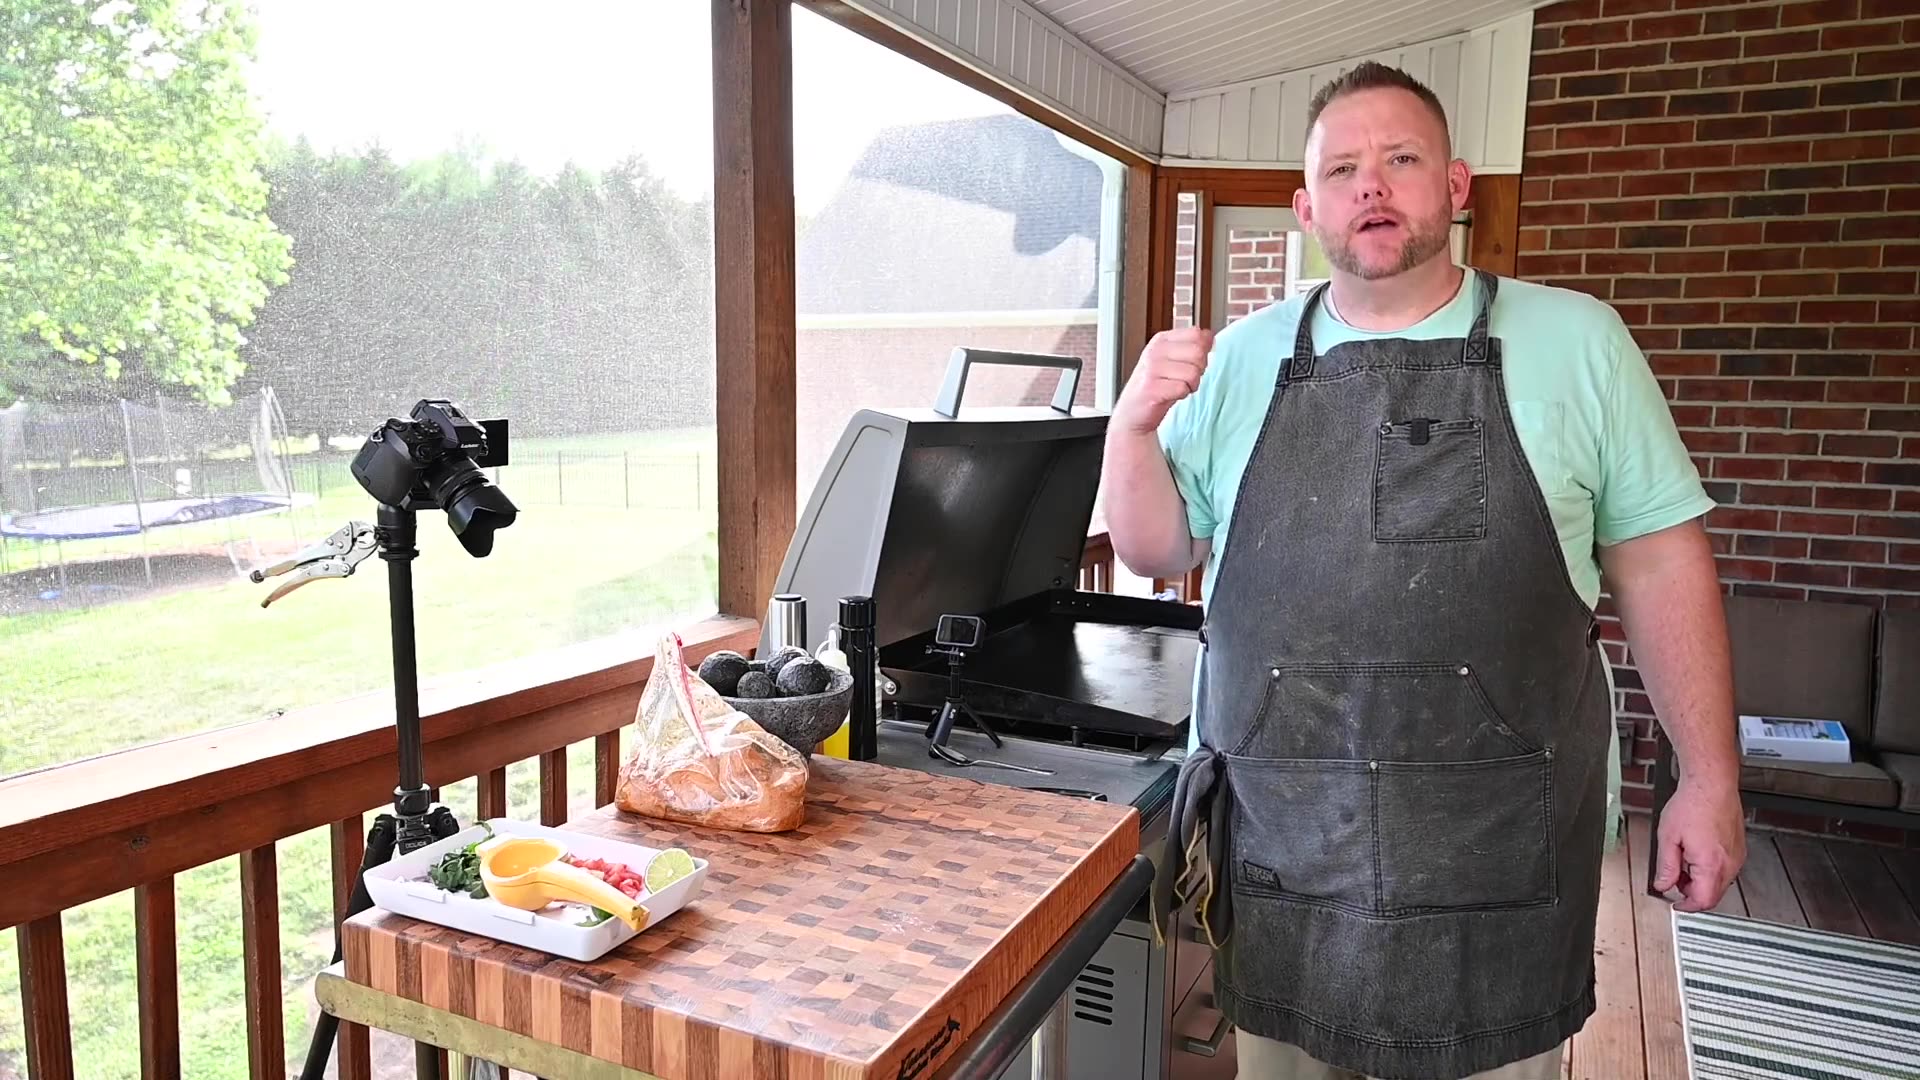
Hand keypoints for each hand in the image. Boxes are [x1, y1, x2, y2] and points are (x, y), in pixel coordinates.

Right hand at [1114, 327, 1212, 435]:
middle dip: (1199, 370)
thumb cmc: (1154, 387)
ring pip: (1193, 372)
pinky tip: (1170, 395)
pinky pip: (1183, 388)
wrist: (1132, 414)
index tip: (1191, 361)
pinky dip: (1182, 395)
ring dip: (1190, 385)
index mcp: (1161, 340)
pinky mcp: (1152, 388)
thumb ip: (1192, 346)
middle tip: (1185, 378)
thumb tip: (1209, 336)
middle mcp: (1155, 351)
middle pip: (1198, 352)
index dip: (1203, 351)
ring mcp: (1152, 368)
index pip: (1196, 334)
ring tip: (1176, 387)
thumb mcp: (1172, 360)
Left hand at [1653, 777, 1745, 911]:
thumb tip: (1663, 885)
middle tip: (1674, 878)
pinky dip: (1710, 869)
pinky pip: (1725, 869)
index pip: (1703, 901)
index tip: (1676, 904)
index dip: (1687, 906)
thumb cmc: (1692, 804)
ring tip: (1683, 859)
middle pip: (1713, 895)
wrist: (1712, 784)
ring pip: (1719, 882)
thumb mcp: (1668, 837)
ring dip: (1700, 880)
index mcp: (1711, 864)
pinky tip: (1696, 852)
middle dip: (1691, 892)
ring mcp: (1737, 856)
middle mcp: (1729, 863)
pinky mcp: (1739, 848)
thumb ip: (1665, 866)